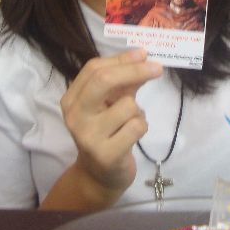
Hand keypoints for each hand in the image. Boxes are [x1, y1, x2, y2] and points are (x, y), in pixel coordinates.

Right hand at [59, 48, 161, 200]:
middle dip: (134, 70)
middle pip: (104, 80)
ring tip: (131, 122)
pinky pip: (137, 126)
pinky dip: (142, 126)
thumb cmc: (107, 132)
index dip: (121, 59)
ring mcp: (88, 136)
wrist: (99, 176)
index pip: (94, 69)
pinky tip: (132, 136)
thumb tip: (143, 58)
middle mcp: (75, 116)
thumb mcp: (110, 104)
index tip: (143, 53)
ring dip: (138, 111)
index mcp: (72, 99)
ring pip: (127, 105)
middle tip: (157, 68)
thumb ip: (122, 83)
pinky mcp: (106, 154)